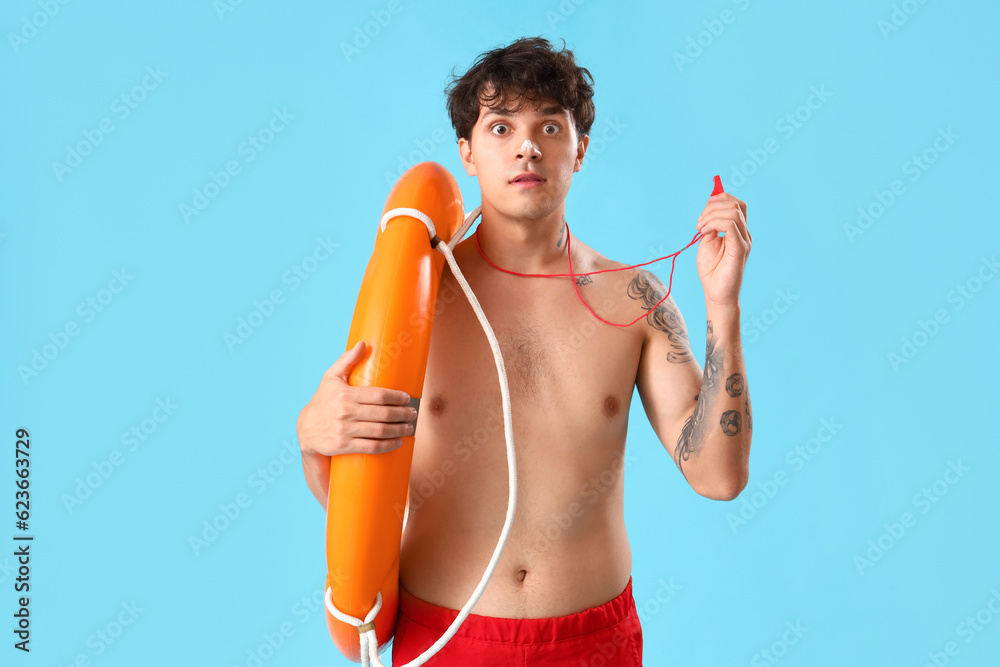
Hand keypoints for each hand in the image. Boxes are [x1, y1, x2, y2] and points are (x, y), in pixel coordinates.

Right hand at [296, 341, 416, 506]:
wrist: (305, 429)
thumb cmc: (322, 401)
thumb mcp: (330, 378)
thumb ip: (346, 360)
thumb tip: (362, 343)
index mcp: (346, 394)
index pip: (378, 395)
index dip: (397, 397)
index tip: (407, 398)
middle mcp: (346, 412)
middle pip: (383, 414)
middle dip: (403, 414)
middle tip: (413, 413)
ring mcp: (345, 430)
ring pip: (380, 431)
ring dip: (399, 430)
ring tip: (409, 427)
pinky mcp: (344, 446)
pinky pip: (371, 447)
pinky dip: (388, 445)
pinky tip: (398, 441)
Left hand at [694, 192, 750, 307]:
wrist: (716, 293)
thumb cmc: (712, 270)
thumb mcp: (707, 242)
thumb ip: (710, 226)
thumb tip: (708, 210)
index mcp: (738, 231)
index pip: (736, 204)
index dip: (720, 198)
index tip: (704, 208)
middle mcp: (744, 234)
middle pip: (736, 204)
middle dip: (713, 206)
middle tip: (699, 222)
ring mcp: (744, 241)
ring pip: (733, 212)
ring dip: (711, 215)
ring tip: (700, 228)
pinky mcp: (740, 249)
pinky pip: (730, 225)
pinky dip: (714, 223)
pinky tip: (704, 232)